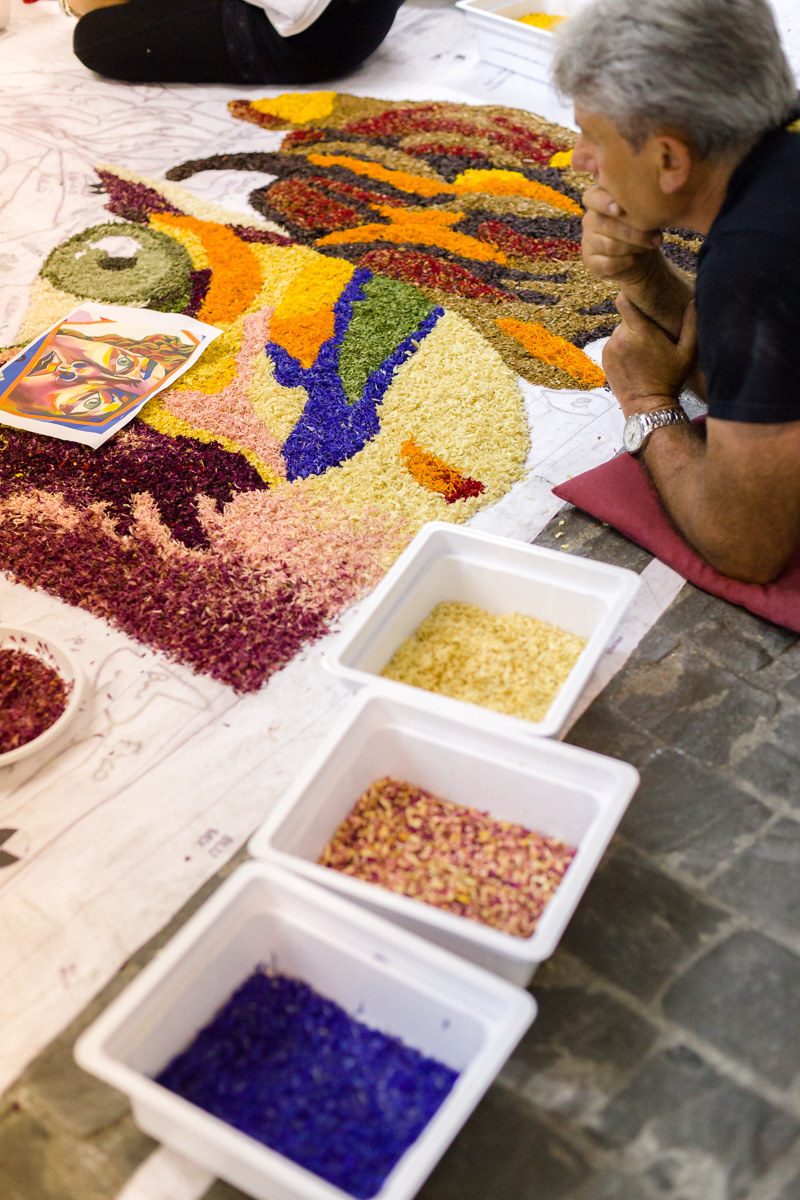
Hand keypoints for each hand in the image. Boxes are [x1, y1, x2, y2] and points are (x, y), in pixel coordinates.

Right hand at [581, 185, 662, 285]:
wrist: (640, 256)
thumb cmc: (643, 227)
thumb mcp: (643, 212)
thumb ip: (639, 207)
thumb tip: (646, 213)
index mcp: (599, 200)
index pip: (592, 198)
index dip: (604, 204)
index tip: (620, 210)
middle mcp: (589, 220)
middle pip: (608, 226)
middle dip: (636, 233)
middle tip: (657, 238)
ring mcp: (588, 241)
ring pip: (610, 246)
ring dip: (634, 248)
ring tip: (649, 246)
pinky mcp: (590, 261)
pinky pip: (609, 263)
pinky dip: (626, 262)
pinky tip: (636, 259)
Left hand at [602, 293, 697, 415]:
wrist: (647, 406)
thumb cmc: (670, 380)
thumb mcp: (687, 353)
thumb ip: (691, 325)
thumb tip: (693, 301)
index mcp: (640, 332)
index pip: (624, 300)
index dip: (630, 295)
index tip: (639, 297)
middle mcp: (620, 337)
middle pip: (626, 317)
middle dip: (638, 321)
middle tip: (652, 335)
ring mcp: (610, 348)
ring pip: (620, 330)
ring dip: (630, 335)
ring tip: (644, 352)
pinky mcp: (604, 358)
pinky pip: (613, 343)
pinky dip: (622, 347)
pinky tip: (634, 360)